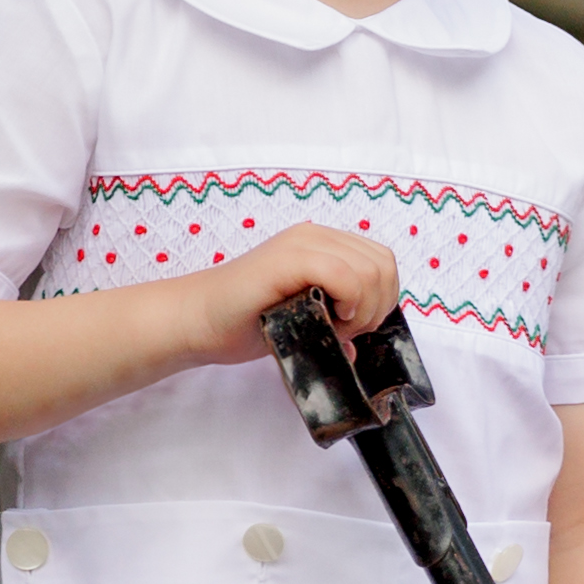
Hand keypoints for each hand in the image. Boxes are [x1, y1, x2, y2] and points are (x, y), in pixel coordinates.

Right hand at [173, 220, 400, 366]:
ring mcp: (302, 244)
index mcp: (324, 245)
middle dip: (376, 306)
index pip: (382, 262)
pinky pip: (345, 275)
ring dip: (362, 308)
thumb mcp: (305, 320)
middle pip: (384, 265)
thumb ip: (337, 323)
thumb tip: (358, 346)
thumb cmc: (247, 322)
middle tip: (345, 330)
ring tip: (333, 327)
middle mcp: (316, 236)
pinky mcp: (288, 259)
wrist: (199, 321)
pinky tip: (329, 319)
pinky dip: (349, 303)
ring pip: (371, 270)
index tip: (353, 325)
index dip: (380, 299)